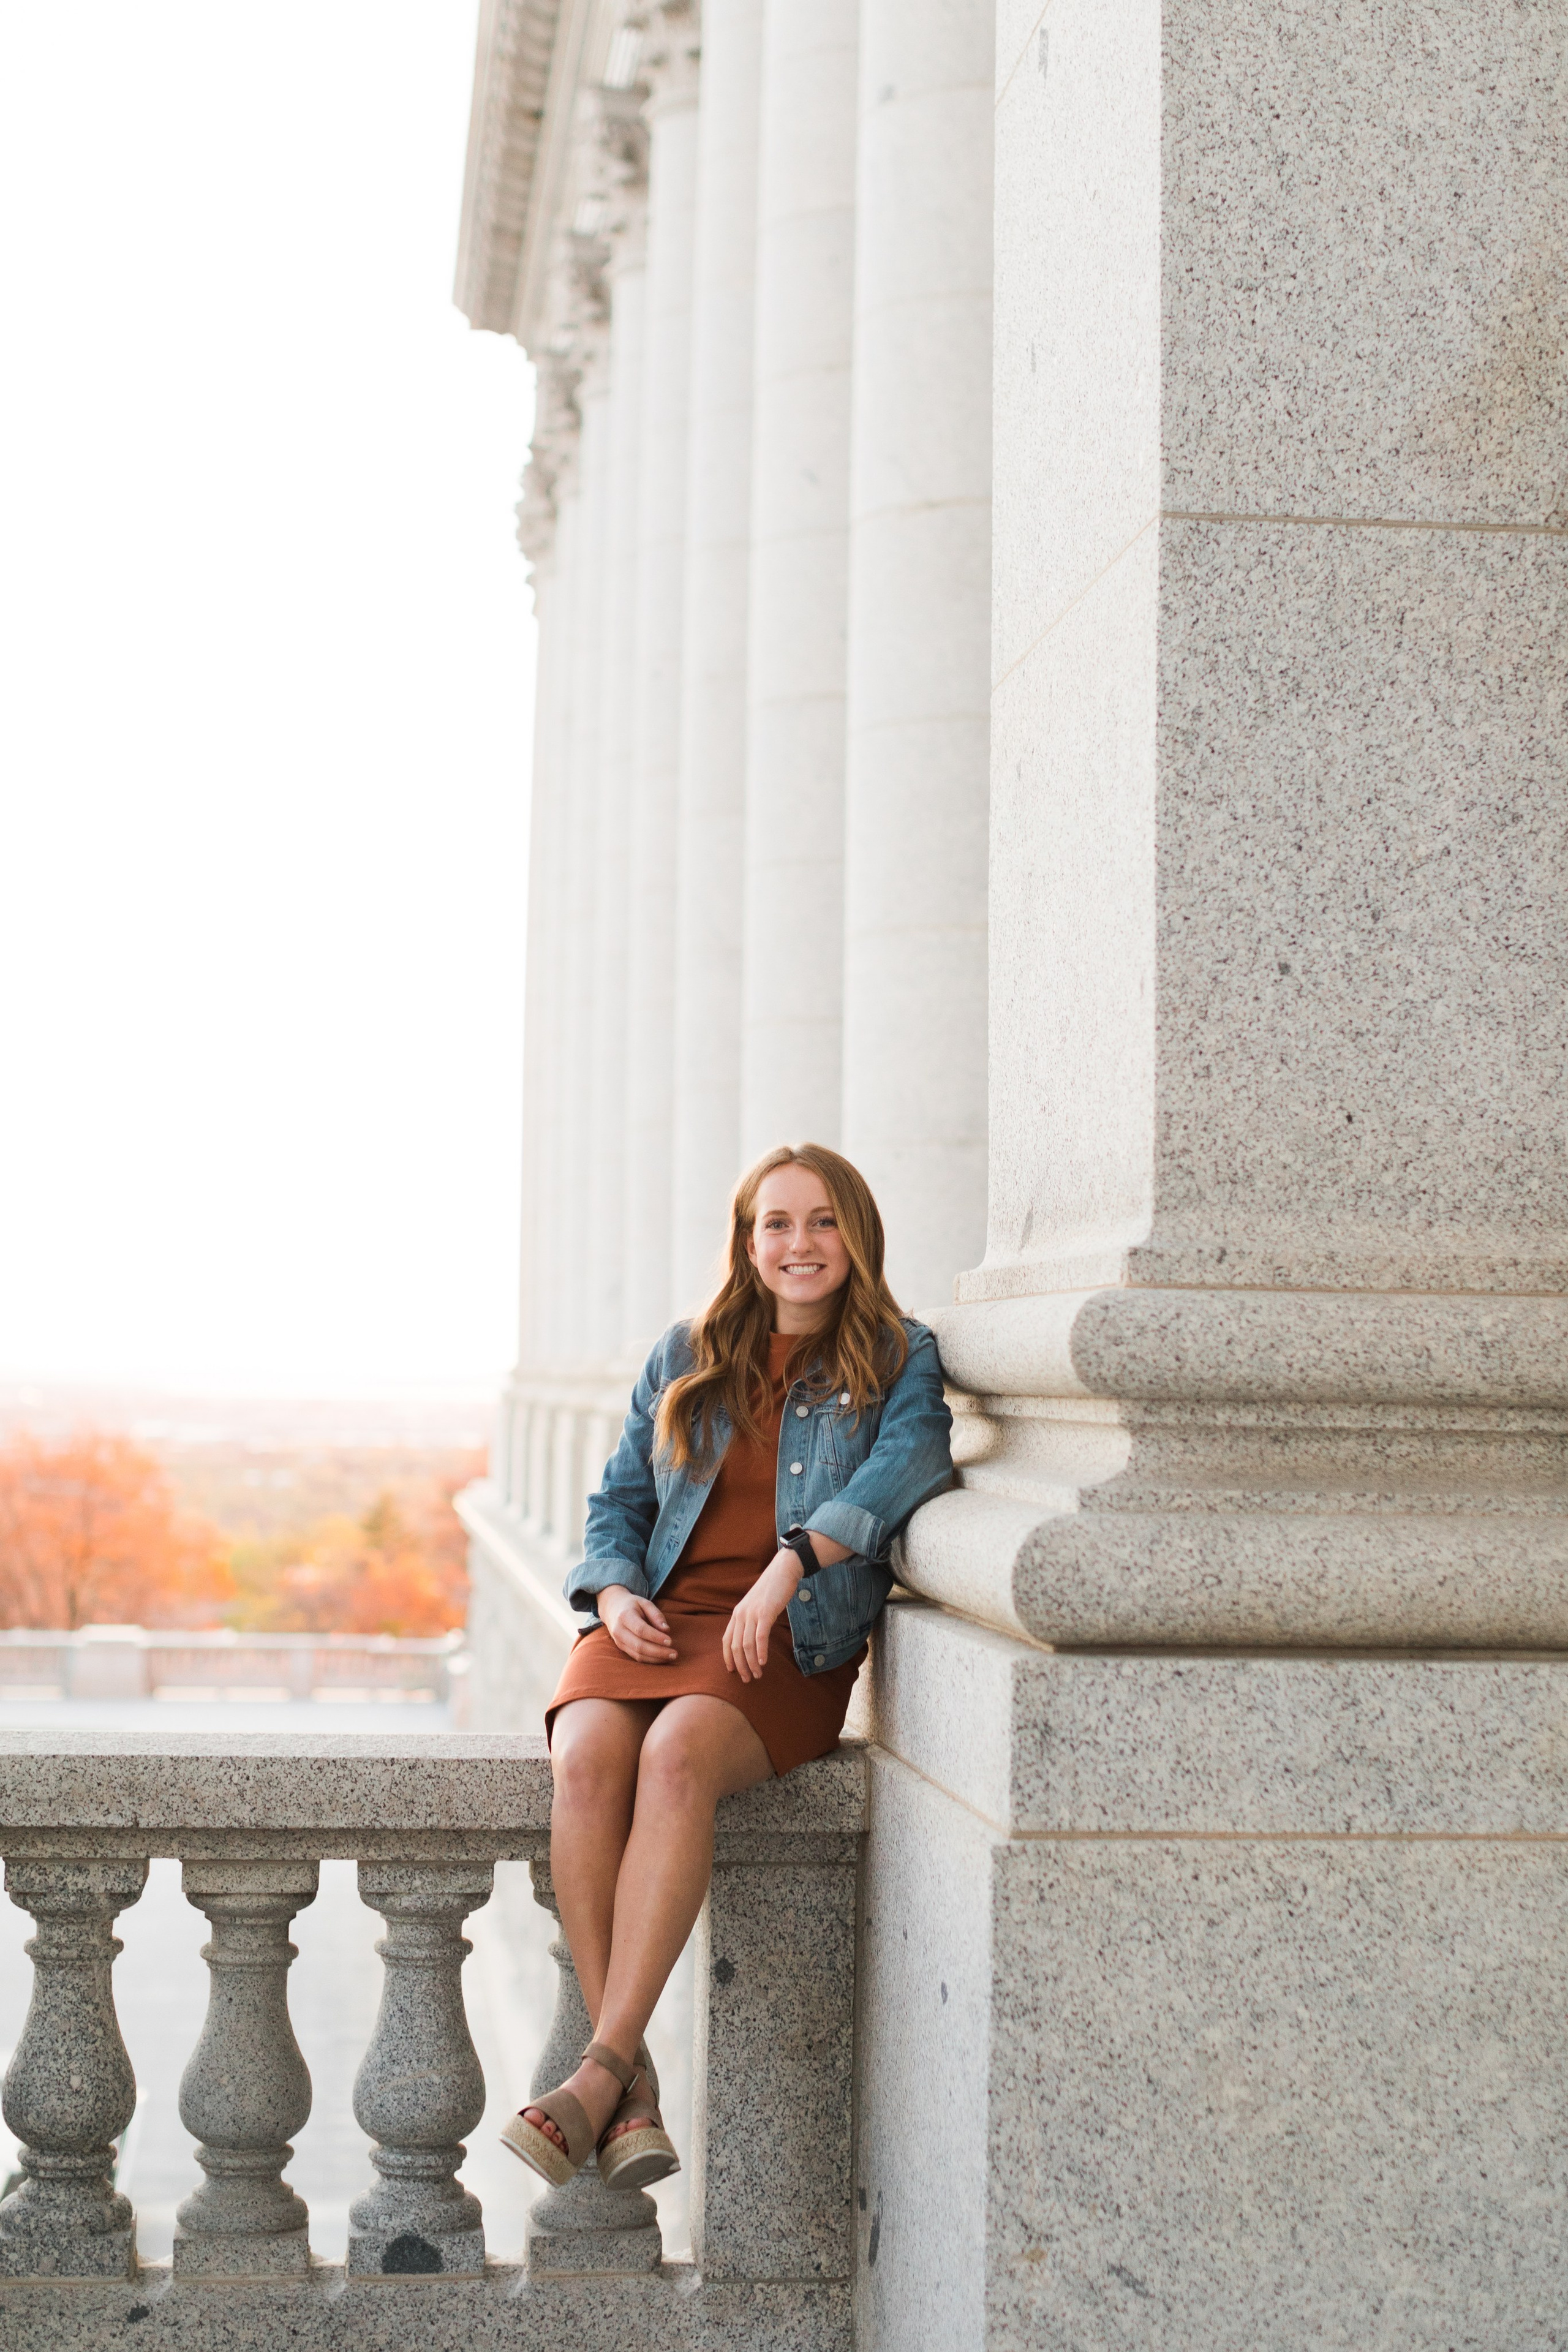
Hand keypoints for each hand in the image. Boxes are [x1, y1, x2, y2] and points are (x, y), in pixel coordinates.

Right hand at [599, 1585, 677, 1662]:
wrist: (612, 1608)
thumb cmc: (632, 1605)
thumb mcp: (645, 1603)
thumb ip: (656, 1615)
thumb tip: (666, 1630)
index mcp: (625, 1616)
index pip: (641, 1630)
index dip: (656, 1637)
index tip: (670, 1641)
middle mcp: (619, 1630)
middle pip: (639, 1645)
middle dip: (658, 1652)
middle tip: (674, 1654)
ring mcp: (619, 1641)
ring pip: (638, 1654)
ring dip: (655, 1658)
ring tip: (670, 1657)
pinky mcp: (621, 1648)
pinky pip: (636, 1657)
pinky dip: (650, 1660)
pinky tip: (661, 1659)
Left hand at [722, 1551, 798, 1683]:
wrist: (783, 1570)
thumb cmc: (772, 1589)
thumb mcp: (756, 1605)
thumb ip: (752, 1619)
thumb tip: (753, 1637)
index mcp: (737, 1613)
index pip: (727, 1640)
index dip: (728, 1658)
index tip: (732, 1671)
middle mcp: (741, 1614)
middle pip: (735, 1647)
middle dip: (740, 1666)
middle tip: (747, 1679)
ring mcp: (752, 1614)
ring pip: (747, 1645)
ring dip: (751, 1663)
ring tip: (757, 1674)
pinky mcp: (766, 1613)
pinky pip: (760, 1637)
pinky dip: (761, 1652)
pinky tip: (763, 1662)